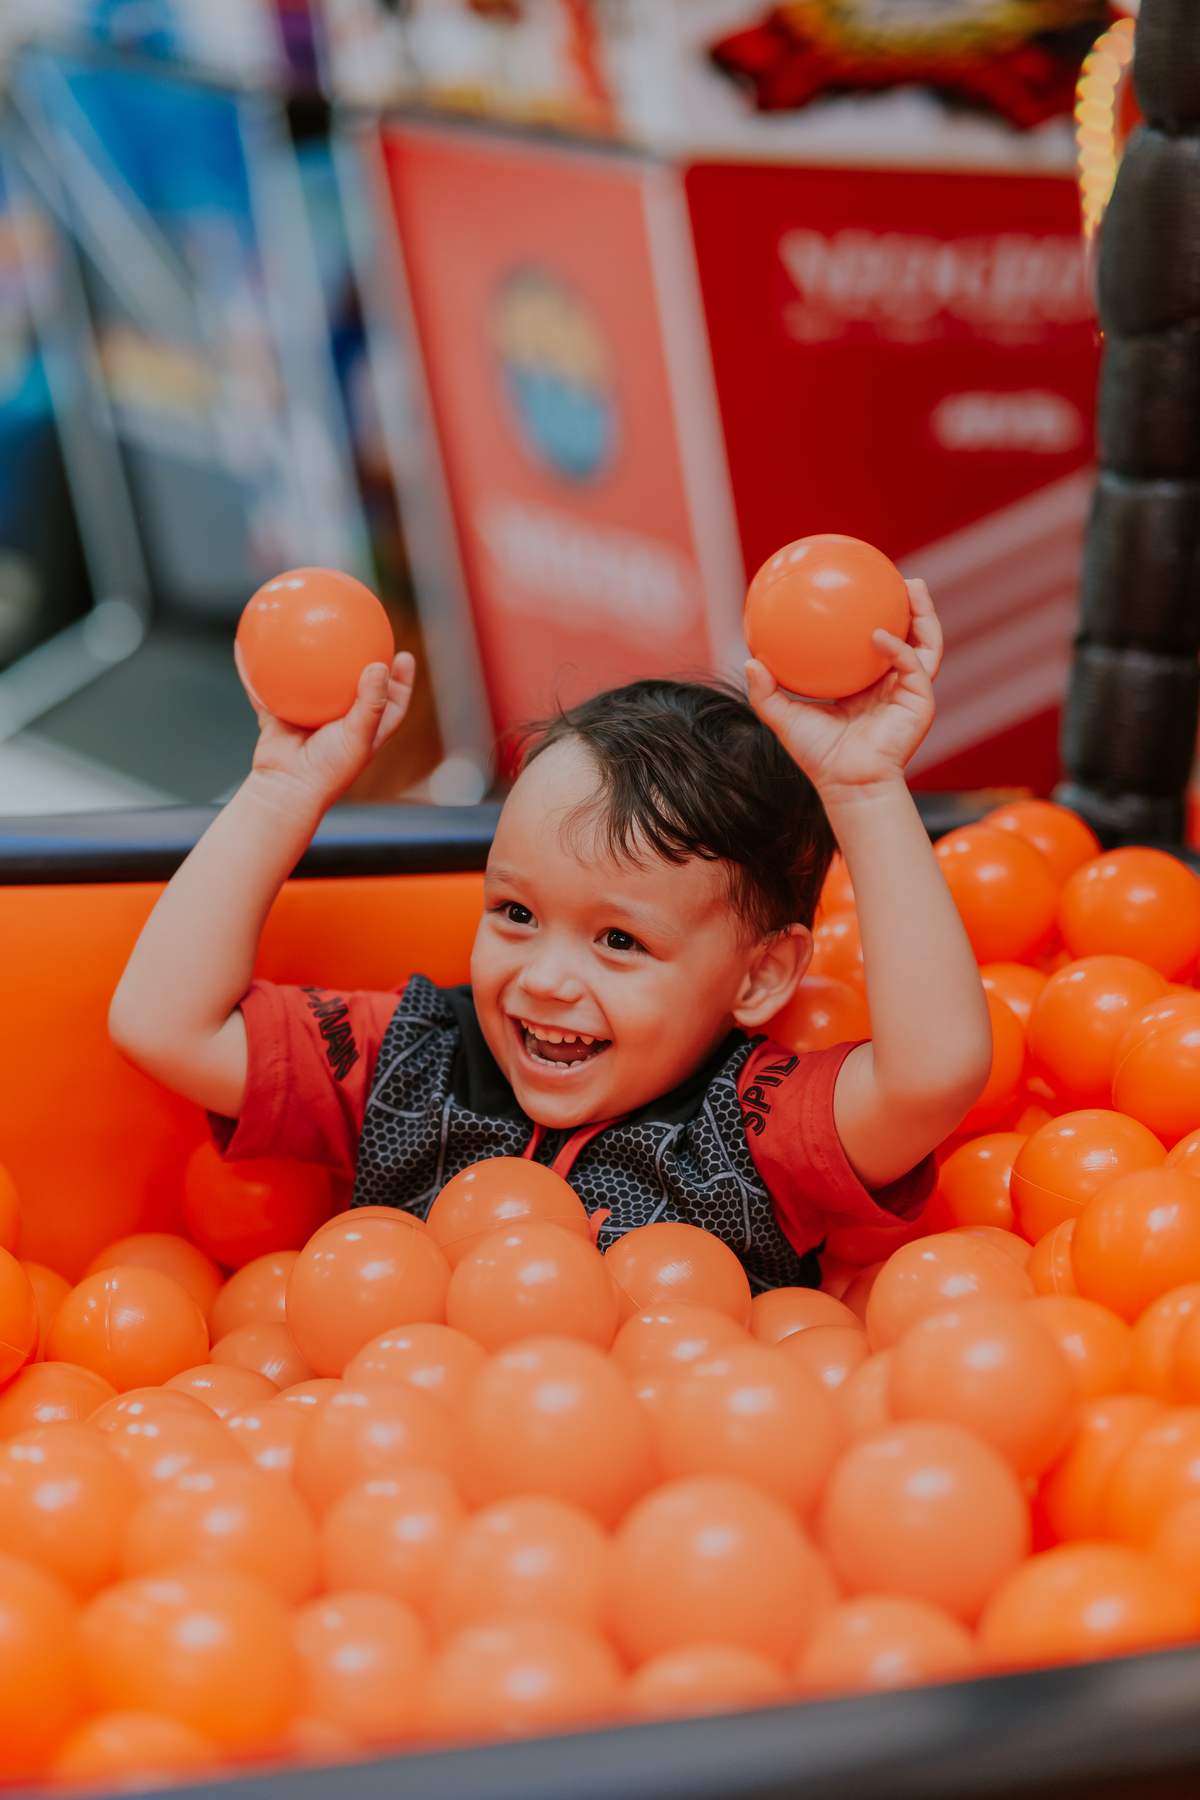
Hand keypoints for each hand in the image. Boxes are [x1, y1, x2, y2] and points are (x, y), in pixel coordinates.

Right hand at [236, 646, 415, 816]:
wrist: (287, 788)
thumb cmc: (329, 768)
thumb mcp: (358, 736)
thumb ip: (370, 703)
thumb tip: (379, 665)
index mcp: (365, 728)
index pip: (391, 700)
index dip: (401, 680)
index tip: (403, 656)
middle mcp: (338, 721)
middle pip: (353, 686)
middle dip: (358, 662)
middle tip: (362, 635)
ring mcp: (308, 719)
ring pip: (310, 685)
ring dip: (310, 662)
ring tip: (311, 633)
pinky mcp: (281, 717)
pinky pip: (269, 691)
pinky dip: (260, 673)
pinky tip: (253, 648)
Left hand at [745, 578, 941, 797]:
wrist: (846, 784)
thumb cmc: (817, 756)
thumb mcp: (785, 719)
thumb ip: (766, 691)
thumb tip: (749, 660)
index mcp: (868, 684)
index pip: (875, 643)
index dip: (873, 615)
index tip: (861, 588)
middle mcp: (892, 684)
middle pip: (910, 636)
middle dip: (911, 606)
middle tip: (898, 577)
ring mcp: (909, 692)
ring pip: (926, 644)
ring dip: (923, 615)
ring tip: (912, 587)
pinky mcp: (920, 703)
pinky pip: (912, 666)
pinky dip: (898, 647)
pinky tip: (880, 634)